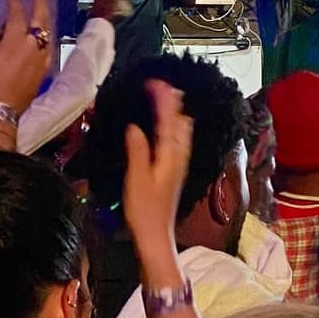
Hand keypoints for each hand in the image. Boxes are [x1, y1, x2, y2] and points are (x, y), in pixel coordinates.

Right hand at [0, 0, 54, 114]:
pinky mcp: (43, 71)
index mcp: (14, 40)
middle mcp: (32, 46)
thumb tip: (4, 32)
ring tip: (42, 12)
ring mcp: (41, 59)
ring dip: (45, 21)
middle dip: (40, 3)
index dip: (14, 3)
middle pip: (40, 19)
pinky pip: (48, 49)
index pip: (16, 15)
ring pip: (47, 34)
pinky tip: (44, 37)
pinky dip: (46, 39)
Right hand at [123, 79, 192, 244]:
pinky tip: (164, 128)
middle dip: (173, 101)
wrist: (155, 235)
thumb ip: (137, 150)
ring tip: (164, 100)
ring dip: (174, 113)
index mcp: (170, 154)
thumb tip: (135, 127)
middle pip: (182, 121)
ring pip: (182, 131)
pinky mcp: (174, 171)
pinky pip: (178, 140)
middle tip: (158, 87)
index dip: (164, 98)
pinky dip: (172, 126)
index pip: (170, 119)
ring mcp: (179, 164)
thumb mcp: (136, 178)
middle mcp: (179, 156)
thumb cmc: (144, 210)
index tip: (154, 82)